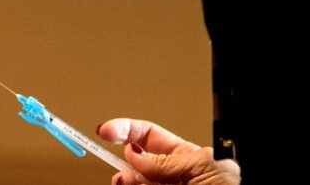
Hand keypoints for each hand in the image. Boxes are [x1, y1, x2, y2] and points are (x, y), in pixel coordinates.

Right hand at [97, 118, 240, 184]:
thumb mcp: (203, 167)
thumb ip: (168, 161)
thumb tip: (135, 154)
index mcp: (187, 157)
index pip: (148, 136)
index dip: (125, 130)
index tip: (105, 131)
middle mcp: (174, 176)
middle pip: (136, 164)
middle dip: (123, 164)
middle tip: (120, 172)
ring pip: (134, 183)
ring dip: (127, 182)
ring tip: (126, 184)